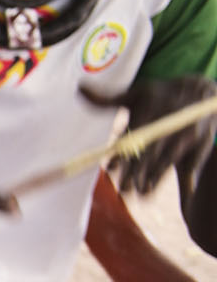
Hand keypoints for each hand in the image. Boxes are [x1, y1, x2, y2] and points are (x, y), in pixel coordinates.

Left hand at [84, 77, 216, 195]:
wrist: (202, 91)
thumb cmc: (160, 95)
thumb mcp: (135, 93)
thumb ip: (106, 98)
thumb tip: (79, 87)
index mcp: (151, 112)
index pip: (135, 135)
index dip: (123, 153)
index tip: (111, 167)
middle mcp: (168, 124)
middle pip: (150, 152)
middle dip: (137, 172)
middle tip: (124, 190)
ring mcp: (185, 136)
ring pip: (167, 161)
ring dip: (154, 178)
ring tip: (141, 193)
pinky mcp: (199, 145)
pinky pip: (188, 165)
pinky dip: (179, 180)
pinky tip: (165, 189)